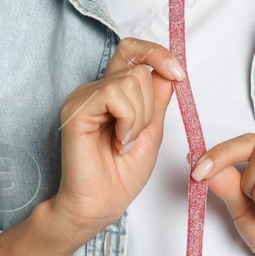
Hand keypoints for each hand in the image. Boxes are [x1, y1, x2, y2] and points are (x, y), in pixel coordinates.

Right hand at [48, 37, 182, 243]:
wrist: (101, 205)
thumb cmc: (122, 175)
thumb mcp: (152, 131)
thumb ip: (158, 99)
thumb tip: (167, 69)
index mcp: (112, 92)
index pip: (132, 51)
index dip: (157, 54)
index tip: (178, 74)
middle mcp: (95, 90)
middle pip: (139, 69)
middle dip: (150, 106)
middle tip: (135, 136)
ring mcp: (83, 97)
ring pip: (130, 81)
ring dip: (139, 117)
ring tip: (124, 142)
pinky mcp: (76, 109)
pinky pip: (114, 95)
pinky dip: (127, 120)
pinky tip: (118, 141)